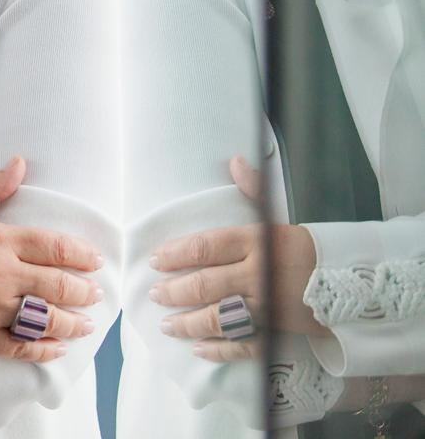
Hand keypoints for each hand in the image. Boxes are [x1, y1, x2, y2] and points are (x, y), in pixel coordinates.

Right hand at [0, 157, 104, 362]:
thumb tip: (20, 165)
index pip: (55, 247)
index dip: (82, 255)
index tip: (95, 261)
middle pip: (59, 285)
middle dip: (84, 291)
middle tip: (95, 293)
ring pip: (46, 320)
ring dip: (73, 323)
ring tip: (84, 324)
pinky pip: (19, 347)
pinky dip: (44, 350)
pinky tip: (56, 348)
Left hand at [149, 155, 321, 361]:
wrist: (355, 281)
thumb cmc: (307, 247)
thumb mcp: (279, 217)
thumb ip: (253, 191)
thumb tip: (235, 160)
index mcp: (257, 242)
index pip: (206, 246)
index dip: (176, 253)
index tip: (155, 259)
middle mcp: (259, 273)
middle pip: (207, 284)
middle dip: (176, 291)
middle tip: (155, 293)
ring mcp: (268, 305)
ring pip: (220, 318)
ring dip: (190, 323)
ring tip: (168, 325)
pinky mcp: (280, 330)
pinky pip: (246, 345)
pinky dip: (222, 350)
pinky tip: (200, 349)